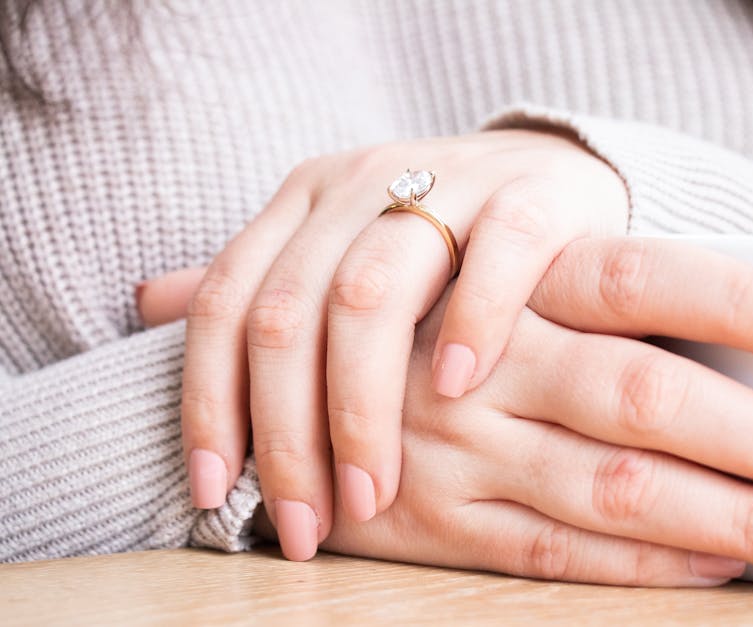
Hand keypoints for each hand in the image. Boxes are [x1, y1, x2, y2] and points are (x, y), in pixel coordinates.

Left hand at [140, 129, 630, 559]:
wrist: (551, 180)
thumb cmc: (441, 238)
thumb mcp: (340, 250)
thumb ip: (258, 283)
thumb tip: (146, 305)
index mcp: (304, 202)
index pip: (225, 303)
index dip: (207, 403)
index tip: (215, 493)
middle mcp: (360, 184)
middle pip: (288, 312)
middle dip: (286, 435)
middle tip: (307, 523)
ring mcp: (445, 182)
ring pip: (369, 293)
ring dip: (361, 408)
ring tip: (372, 493)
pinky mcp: (528, 195)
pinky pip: (494, 254)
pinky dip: (470, 324)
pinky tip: (456, 390)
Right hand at [141, 238, 752, 574]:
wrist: (277, 386)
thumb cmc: (405, 325)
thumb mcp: (473, 284)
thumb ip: (576, 303)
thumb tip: (716, 325)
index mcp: (503, 290)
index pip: (639, 280)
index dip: (738, 304)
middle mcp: (487, 368)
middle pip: (648, 397)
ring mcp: (462, 455)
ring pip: (617, 490)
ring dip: (735, 522)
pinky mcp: (438, 526)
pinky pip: (554, 555)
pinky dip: (646, 569)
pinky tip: (723, 569)